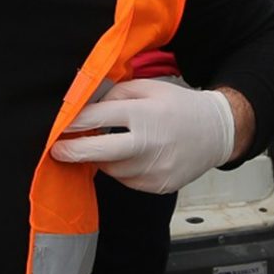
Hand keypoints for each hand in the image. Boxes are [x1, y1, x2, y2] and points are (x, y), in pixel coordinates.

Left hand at [50, 77, 236, 195]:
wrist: (217, 133)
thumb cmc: (180, 107)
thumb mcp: (150, 88)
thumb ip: (117, 94)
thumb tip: (86, 106)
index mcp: (145, 114)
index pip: (98, 118)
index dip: (74, 122)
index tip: (59, 126)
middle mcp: (149, 144)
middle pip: (98, 152)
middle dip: (72, 152)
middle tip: (57, 151)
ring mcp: (154, 169)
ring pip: (112, 169)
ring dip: (103, 158)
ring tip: (112, 144)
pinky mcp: (157, 186)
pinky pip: (127, 180)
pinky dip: (122, 169)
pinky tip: (133, 156)